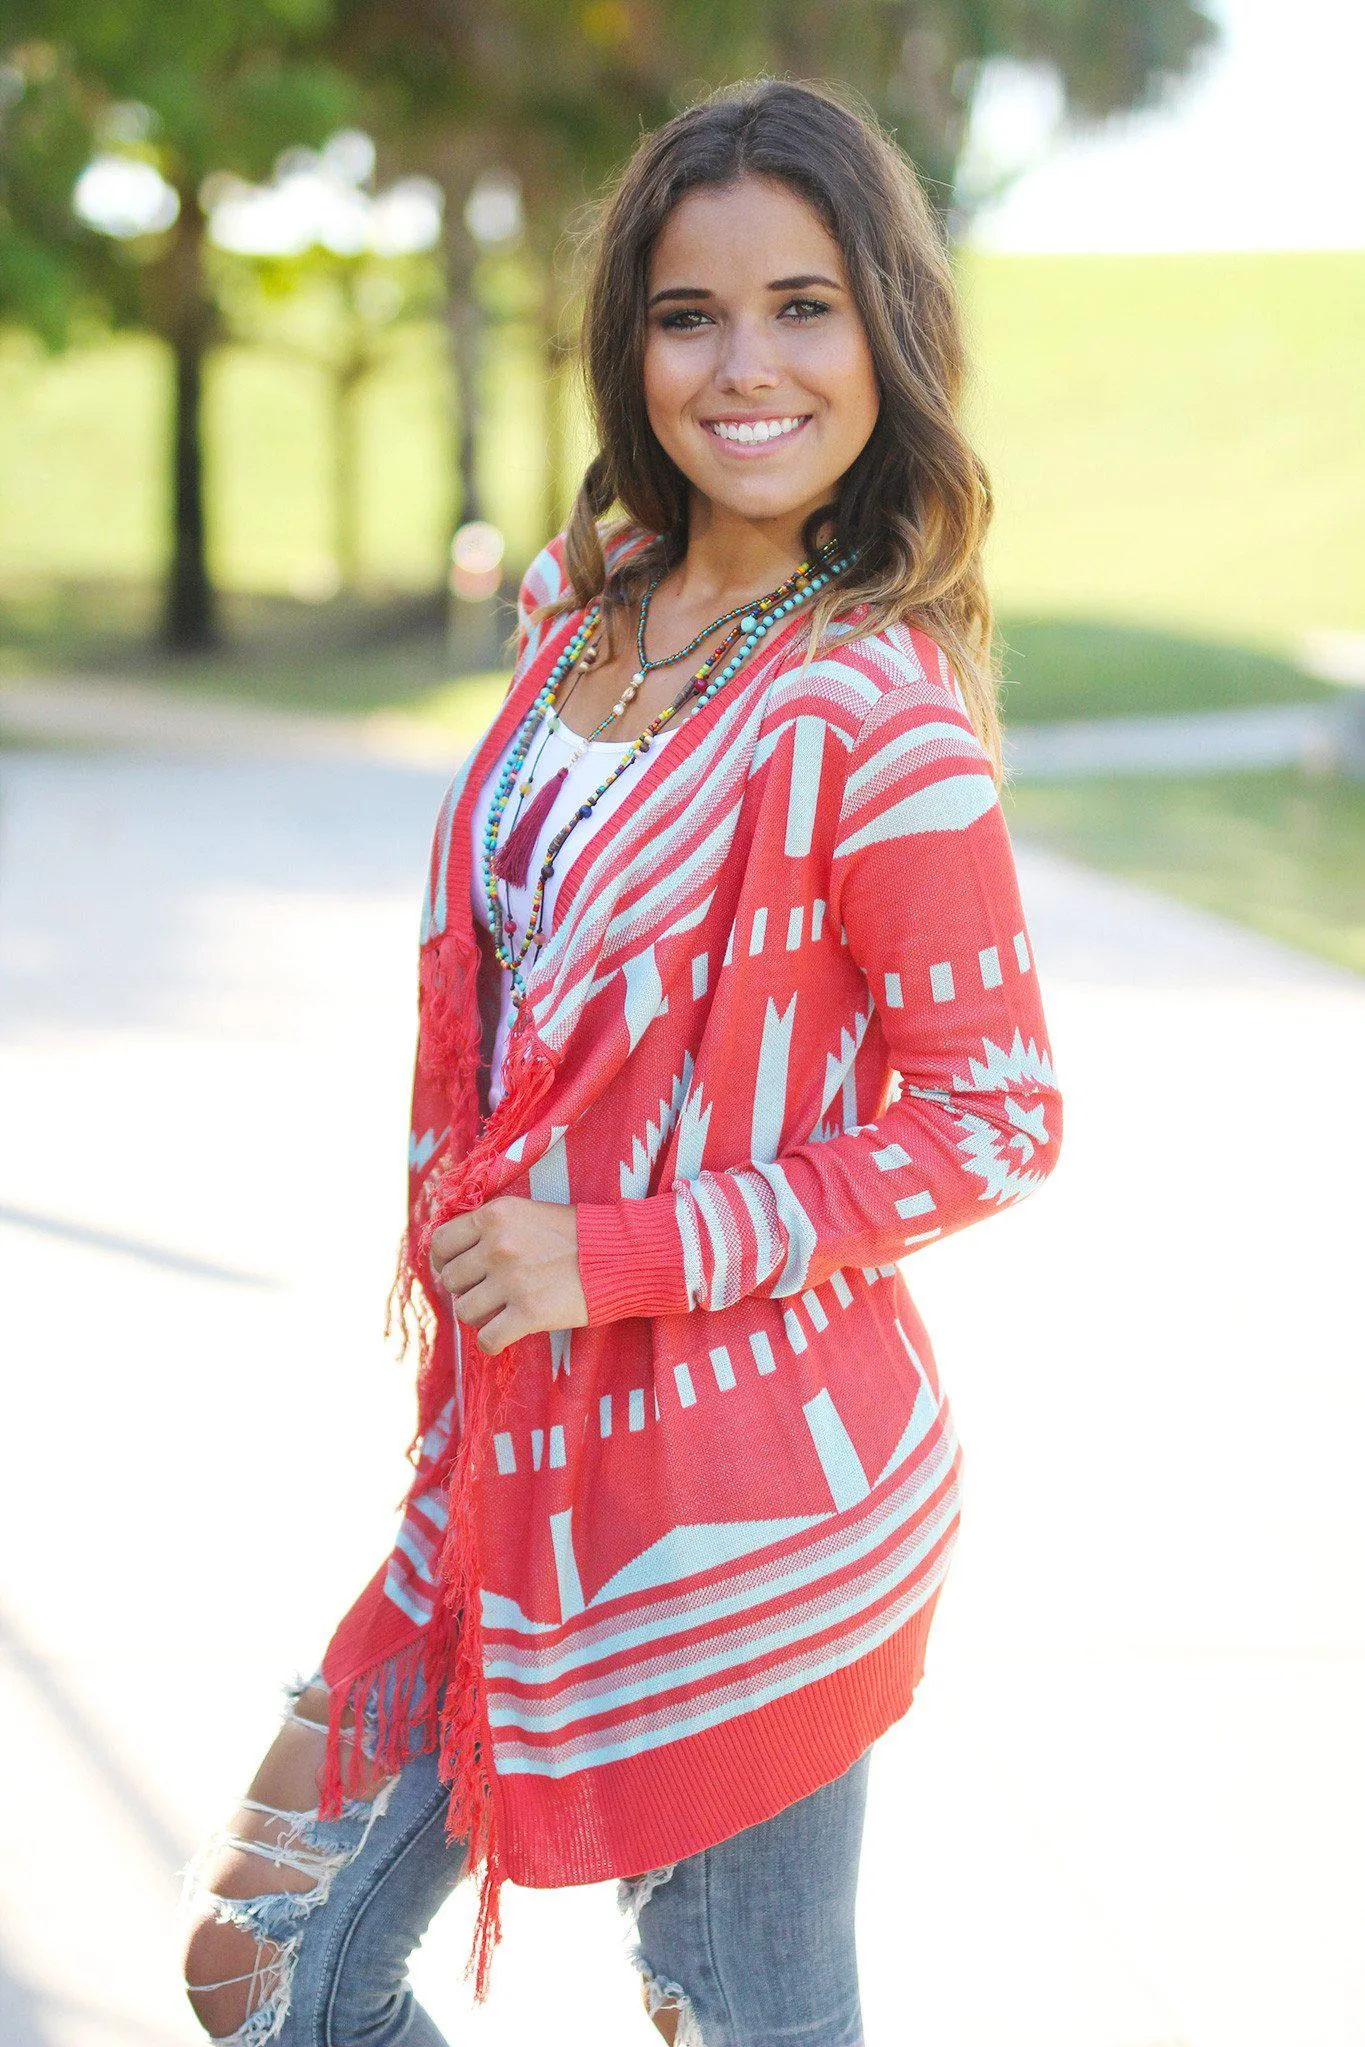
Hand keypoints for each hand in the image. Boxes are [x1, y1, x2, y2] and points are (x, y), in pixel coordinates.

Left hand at [428, 1197, 586, 1356]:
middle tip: (488, 1293)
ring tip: (500, 1312)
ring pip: (464, 1311)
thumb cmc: (578, 1235)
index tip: (458, 1270)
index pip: (441, 1241)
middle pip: (451, 1279)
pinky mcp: (528, 1313)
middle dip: (466, 1289)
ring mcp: (512, 1280)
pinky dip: (493, 1343)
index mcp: (495, 1215)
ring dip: (479, 1316)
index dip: (443, 1260)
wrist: (623, 1256)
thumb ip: (492, 1229)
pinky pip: (487, 1339)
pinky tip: (506, 1336)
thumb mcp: (529, 1214)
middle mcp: (498, 1245)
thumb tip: (453, 1255)